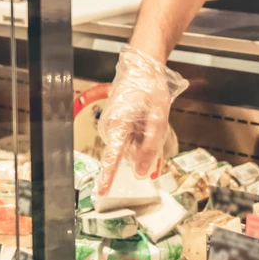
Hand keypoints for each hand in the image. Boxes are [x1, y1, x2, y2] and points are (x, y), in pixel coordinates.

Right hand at [96, 46, 189, 191]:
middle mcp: (110, 127)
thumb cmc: (150, 88)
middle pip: (126, 153)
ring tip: (151, 117)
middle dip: (142, 150)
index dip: (107, 178)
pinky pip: (128, 137)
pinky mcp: (116, 122)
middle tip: (155, 126)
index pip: (112, 159)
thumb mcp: (157, 119)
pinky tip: (145, 117)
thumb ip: (149, 147)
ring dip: (142, 140)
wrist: (142, 66)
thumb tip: (141, 172)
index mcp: (118, 126)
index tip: (100, 193)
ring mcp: (112, 124)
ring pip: (129, 146)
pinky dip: (139, 133)